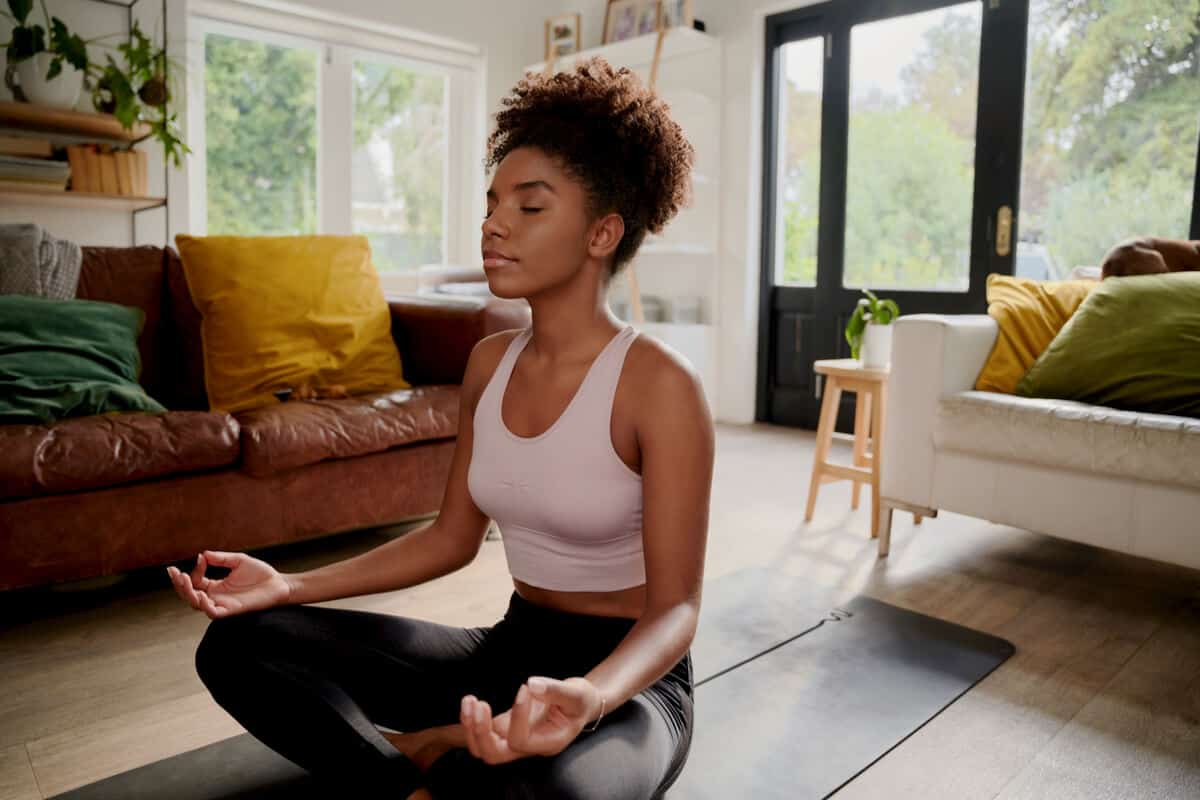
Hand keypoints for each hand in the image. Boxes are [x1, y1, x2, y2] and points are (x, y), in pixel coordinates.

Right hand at [166, 550, 292, 618]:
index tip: (200, 558)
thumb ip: (221, 559)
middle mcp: (216, 597)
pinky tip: (202, 594)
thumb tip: (203, 554)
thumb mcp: (238, 561)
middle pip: (190, 595)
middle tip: (175, 573)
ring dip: (188, 594)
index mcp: (216, 586)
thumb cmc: (261, 574)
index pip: (196, 581)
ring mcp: (223, 605)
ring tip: (184, 581)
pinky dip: (205, 606)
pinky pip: (213, 613)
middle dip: (179, 585)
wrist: (279, 584)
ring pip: (197, 605)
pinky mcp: (232, 611)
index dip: (194, 571)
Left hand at [460, 677, 602, 764]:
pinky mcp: (507, 728)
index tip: (524, 688)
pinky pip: (482, 733)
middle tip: (480, 704)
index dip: (518, 716)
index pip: (521, 740)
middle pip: (494, 755)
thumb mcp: (576, 693)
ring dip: (471, 727)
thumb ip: (555, 690)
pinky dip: (471, 720)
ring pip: (483, 748)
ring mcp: (515, 739)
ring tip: (470, 701)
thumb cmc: (580, 701)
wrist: (581, 704)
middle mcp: (529, 747)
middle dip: (481, 732)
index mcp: (547, 743)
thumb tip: (532, 684)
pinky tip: (470, 701)